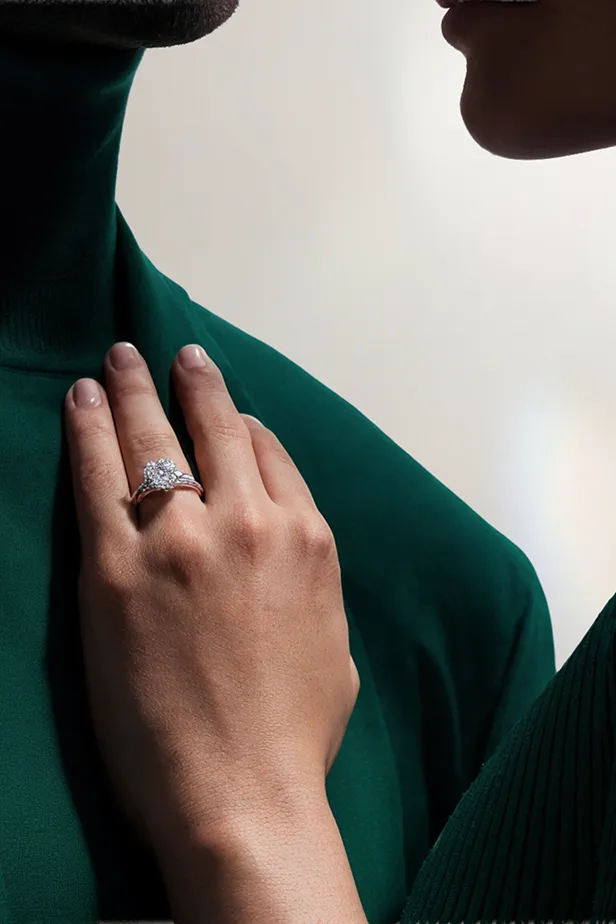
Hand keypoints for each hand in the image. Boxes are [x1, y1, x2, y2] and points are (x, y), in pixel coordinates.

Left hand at [64, 341, 359, 865]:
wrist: (244, 795)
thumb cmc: (295, 735)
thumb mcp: (334, 645)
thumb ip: (313, 582)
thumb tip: (292, 552)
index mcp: (307, 540)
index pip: (271, 456)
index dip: (244, 427)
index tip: (227, 413)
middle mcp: (249, 523)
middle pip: (217, 428)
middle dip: (195, 382)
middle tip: (176, 355)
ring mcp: (182, 541)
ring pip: (157, 440)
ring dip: (137, 390)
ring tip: (120, 359)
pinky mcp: (118, 570)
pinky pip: (99, 480)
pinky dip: (88, 432)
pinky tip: (80, 402)